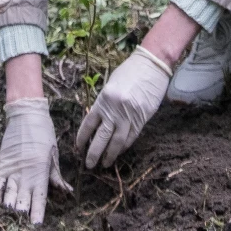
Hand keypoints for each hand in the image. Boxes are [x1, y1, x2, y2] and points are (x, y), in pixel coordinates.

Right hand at [0, 98, 72, 224]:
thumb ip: (56, 175)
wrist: (26, 114)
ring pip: (9, 196)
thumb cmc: (44, 133)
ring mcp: (12, 170)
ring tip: (12, 215)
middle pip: (23, 201)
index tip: (36, 226)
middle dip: (23, 213)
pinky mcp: (2, 165)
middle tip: (24, 221)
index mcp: (41, 172)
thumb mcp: (53, 153)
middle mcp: (26, 174)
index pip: (39, 199)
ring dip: (11, 207)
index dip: (37, 213)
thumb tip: (67, 191)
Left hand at [75, 47, 171, 169]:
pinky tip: (119, 152)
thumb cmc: (130, 71)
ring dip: (110, 155)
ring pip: (117, 141)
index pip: (89, 124)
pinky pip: (131, 137)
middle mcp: (115, 109)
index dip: (82, 138)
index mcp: (104, 99)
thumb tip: (98, 122)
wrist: (152, 65)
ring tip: (105, 164)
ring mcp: (129, 115)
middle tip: (89, 165)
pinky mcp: (142, 118)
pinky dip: (124, 146)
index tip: (79, 148)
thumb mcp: (111, 84)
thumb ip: (105, 103)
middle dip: (94, 153)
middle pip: (101, 137)